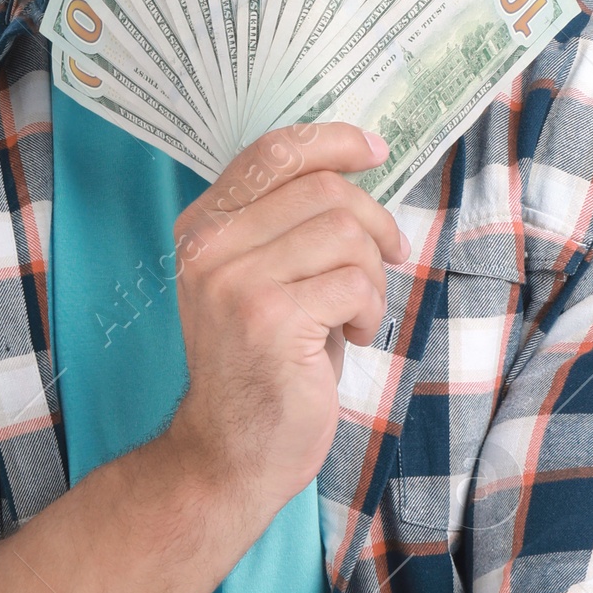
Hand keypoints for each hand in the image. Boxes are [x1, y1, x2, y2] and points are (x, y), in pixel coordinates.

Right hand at [164, 122, 408, 526]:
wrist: (228, 451)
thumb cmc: (262, 364)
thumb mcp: (263, 280)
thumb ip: (288, 226)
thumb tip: (357, 172)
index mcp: (204, 227)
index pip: (273, 152)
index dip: (334, 142)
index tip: (375, 151)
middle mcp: (210, 247)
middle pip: (322, 189)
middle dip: (373, 223)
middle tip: (388, 258)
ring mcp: (236, 282)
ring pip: (345, 234)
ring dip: (373, 275)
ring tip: (359, 312)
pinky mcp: (270, 318)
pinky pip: (354, 284)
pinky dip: (371, 310)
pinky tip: (354, 337)